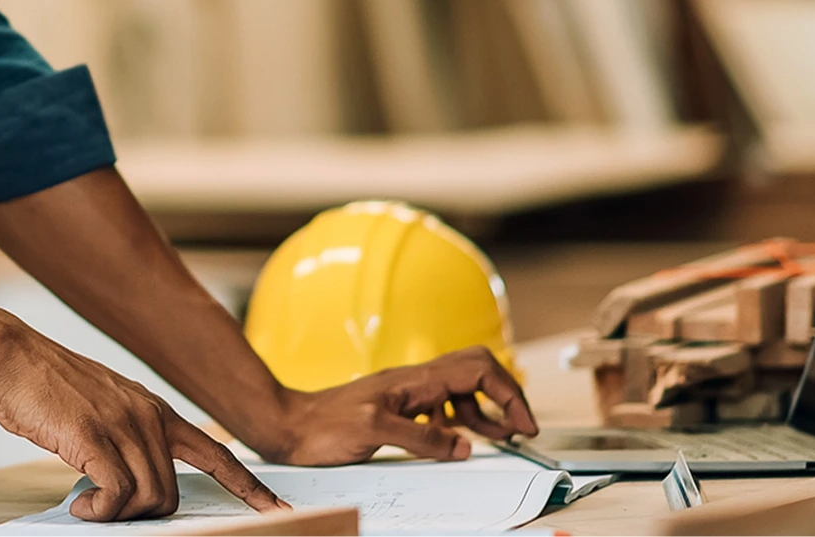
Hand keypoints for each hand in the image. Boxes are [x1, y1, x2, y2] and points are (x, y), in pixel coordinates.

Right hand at [0, 319, 287, 521]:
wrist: (10, 355)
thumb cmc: (47, 388)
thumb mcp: (104, 407)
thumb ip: (127, 437)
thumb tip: (129, 484)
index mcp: (156, 409)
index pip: (217, 453)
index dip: (248, 485)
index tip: (275, 509)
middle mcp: (149, 415)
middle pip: (173, 493)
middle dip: (145, 515)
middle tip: (104, 509)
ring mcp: (124, 424)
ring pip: (149, 497)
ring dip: (117, 514)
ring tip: (86, 504)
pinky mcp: (93, 436)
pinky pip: (117, 495)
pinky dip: (99, 511)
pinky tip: (78, 503)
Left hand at [262, 346, 538, 464]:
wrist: (289, 426)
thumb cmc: (323, 425)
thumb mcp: (375, 433)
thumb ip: (422, 439)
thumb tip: (464, 446)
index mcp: (415, 379)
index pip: (478, 369)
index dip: (509, 393)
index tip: (524, 424)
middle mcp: (415, 380)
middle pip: (477, 371)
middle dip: (505, 395)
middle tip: (521, 428)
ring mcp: (408, 392)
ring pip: (462, 390)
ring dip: (486, 411)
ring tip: (500, 436)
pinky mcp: (399, 407)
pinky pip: (442, 407)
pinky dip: (461, 421)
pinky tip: (458, 440)